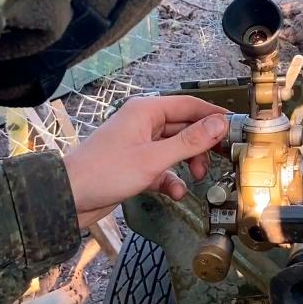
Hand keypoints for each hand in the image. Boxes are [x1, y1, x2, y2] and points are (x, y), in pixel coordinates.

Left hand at [62, 95, 227, 227]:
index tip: (235, 129)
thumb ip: (189, 141)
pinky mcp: (135, 165)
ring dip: (189, 162)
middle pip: (185, 127)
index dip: (214, 116)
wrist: (68, 198)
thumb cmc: (104, 172)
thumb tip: (219, 124)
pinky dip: (172, 178)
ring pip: (176, 148)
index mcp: (146, 111)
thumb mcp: (154, 158)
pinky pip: (162, 167)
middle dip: (203, 144)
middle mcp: (144, 123)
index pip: (190, 105)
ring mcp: (139, 144)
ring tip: (198, 177)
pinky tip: (174, 192)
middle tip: (222, 158)